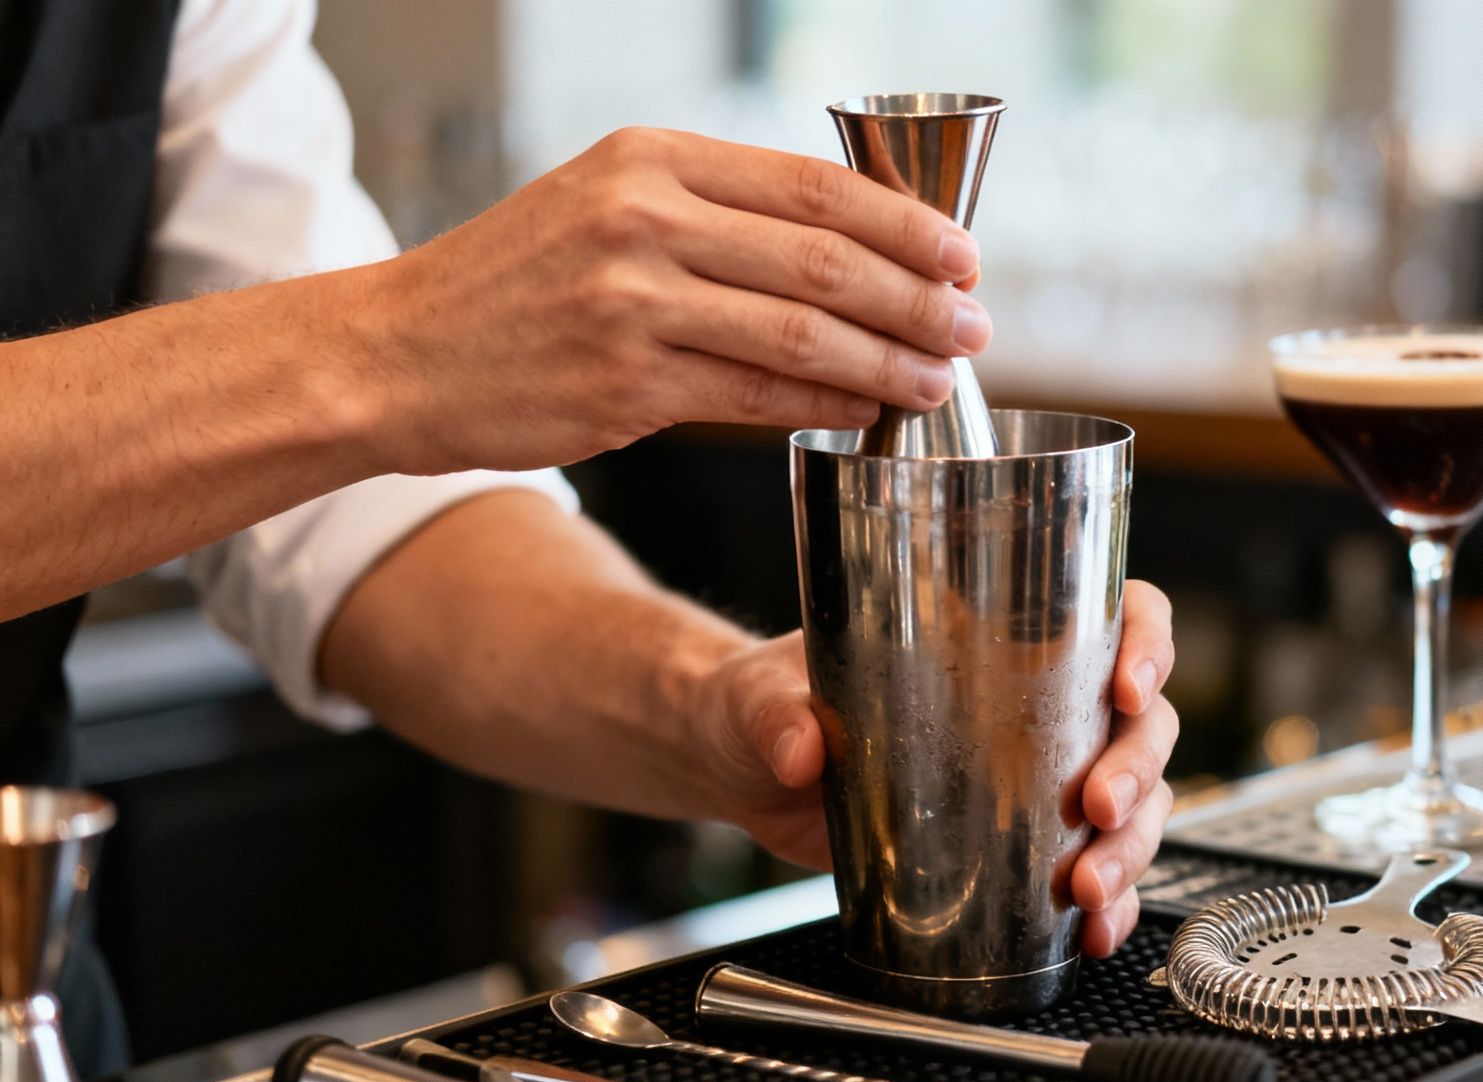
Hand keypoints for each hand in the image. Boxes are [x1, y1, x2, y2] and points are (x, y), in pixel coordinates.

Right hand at [348, 128, 991, 474]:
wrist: (395, 355)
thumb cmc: (514, 286)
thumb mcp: (604, 206)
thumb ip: (714, 216)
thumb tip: (849, 251)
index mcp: (650, 159)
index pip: (815, 185)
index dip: (908, 224)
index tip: (965, 257)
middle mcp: (643, 219)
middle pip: (827, 257)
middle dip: (920, 298)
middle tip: (977, 329)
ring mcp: (632, 303)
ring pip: (803, 330)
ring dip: (889, 362)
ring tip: (940, 382)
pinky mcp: (624, 386)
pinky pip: (755, 393)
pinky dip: (824, 403)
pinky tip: (864, 411)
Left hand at [690, 581, 1178, 956]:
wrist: (744, 768)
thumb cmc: (767, 697)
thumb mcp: (764, 692)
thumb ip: (778, 712)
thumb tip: (800, 748)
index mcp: (1002, 636)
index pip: (1115, 616)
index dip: (1146, 644)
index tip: (1128, 687)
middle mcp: (1040, 704)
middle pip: (1141, 725)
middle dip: (1136, 772)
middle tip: (1098, 809)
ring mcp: (1037, 778)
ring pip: (1135, 806)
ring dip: (1129, 850)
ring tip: (1085, 890)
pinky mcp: (1016, 845)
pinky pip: (1093, 871)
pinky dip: (1108, 906)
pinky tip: (1091, 931)